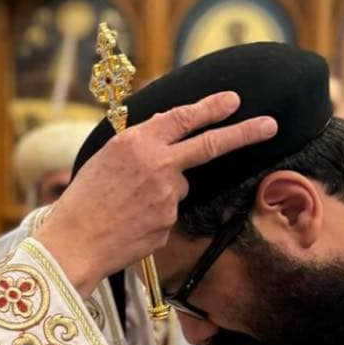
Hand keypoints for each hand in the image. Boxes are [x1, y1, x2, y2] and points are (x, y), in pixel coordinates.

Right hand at [32, 91, 276, 296]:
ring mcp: (167, 195)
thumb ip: (139, 145)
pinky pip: (169, 215)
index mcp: (136, 141)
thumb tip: (167, 132)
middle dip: (245, 132)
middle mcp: (157, 163)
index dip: (210, 108)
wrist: (73, 243)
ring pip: (179, 187)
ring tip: (126, 207)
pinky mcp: (169, 222)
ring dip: (161, 194)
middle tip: (270, 124)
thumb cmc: (83, 201)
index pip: (182, 118)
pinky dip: (153, 218)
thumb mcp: (105, 159)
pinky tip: (130, 224)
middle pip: (211, 145)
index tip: (233, 101)